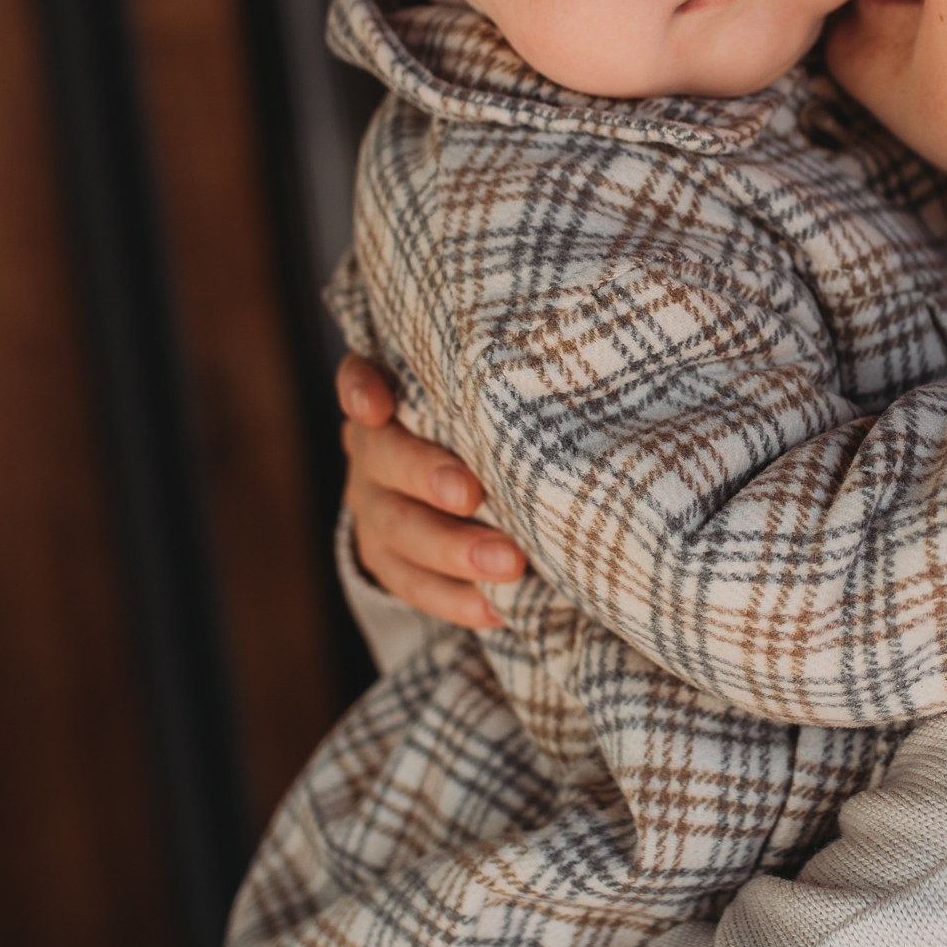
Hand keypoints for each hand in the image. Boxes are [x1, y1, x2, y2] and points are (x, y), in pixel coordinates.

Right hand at [337, 353, 527, 628]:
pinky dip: (456, 600)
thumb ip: (510, 382)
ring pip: (400, 532)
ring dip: (452, 551)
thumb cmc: (493, 424)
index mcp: (391, 399)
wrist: (448, 493)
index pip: (359, 378)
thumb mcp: (490, 397)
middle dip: (428, 477)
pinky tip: (497, 610)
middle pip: (386, 460)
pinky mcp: (386, 560)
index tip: (377, 405)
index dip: (361, 389)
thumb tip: (587, 336)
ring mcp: (374, 509)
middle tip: (471, 493)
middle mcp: (372, 452)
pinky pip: (415, 586)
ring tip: (507, 566)